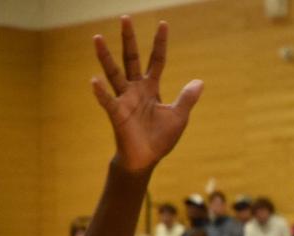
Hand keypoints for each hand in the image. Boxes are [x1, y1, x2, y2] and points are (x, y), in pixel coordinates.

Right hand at [92, 16, 202, 172]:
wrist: (147, 159)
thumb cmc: (160, 138)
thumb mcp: (179, 117)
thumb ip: (187, 99)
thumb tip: (199, 81)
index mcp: (151, 88)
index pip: (157, 60)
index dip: (160, 43)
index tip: (163, 24)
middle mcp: (136, 89)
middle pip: (131, 59)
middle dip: (129, 39)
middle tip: (125, 17)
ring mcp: (124, 100)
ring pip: (114, 74)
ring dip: (105, 57)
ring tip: (97, 38)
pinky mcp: (117, 114)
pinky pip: (108, 101)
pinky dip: (101, 92)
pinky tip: (94, 80)